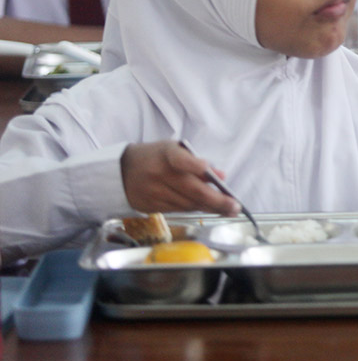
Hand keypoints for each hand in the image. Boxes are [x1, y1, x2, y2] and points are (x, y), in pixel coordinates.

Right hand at [119, 142, 239, 215]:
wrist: (120, 171)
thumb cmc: (155, 157)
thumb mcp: (174, 150)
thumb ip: (197, 162)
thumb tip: (220, 175)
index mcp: (166, 154)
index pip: (179, 159)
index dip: (192, 164)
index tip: (205, 168)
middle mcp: (158, 174)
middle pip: (191, 190)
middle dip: (216, 201)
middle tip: (235, 207)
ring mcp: (153, 192)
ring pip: (187, 204)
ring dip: (209, 208)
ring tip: (227, 210)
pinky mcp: (149, 206)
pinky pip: (178, 210)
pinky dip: (194, 209)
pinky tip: (207, 209)